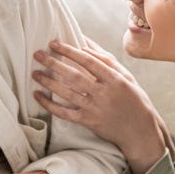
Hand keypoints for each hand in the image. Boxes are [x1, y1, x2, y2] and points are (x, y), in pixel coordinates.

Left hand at [31, 37, 172, 173]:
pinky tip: (38, 95)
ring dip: (49, 82)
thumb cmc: (134, 99)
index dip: (70, 51)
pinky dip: (50, 105)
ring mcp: (95, 109)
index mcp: (115, 80)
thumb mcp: (126, 77)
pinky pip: (65, 113)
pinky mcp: (88, 122)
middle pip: (75, 76)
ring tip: (35, 73)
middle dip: (54, 64)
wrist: (140, 131)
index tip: (54, 43)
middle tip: (38, 54)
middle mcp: (104, 94)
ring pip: (67, 94)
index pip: (89, 61)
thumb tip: (85, 42)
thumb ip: (106, 59)